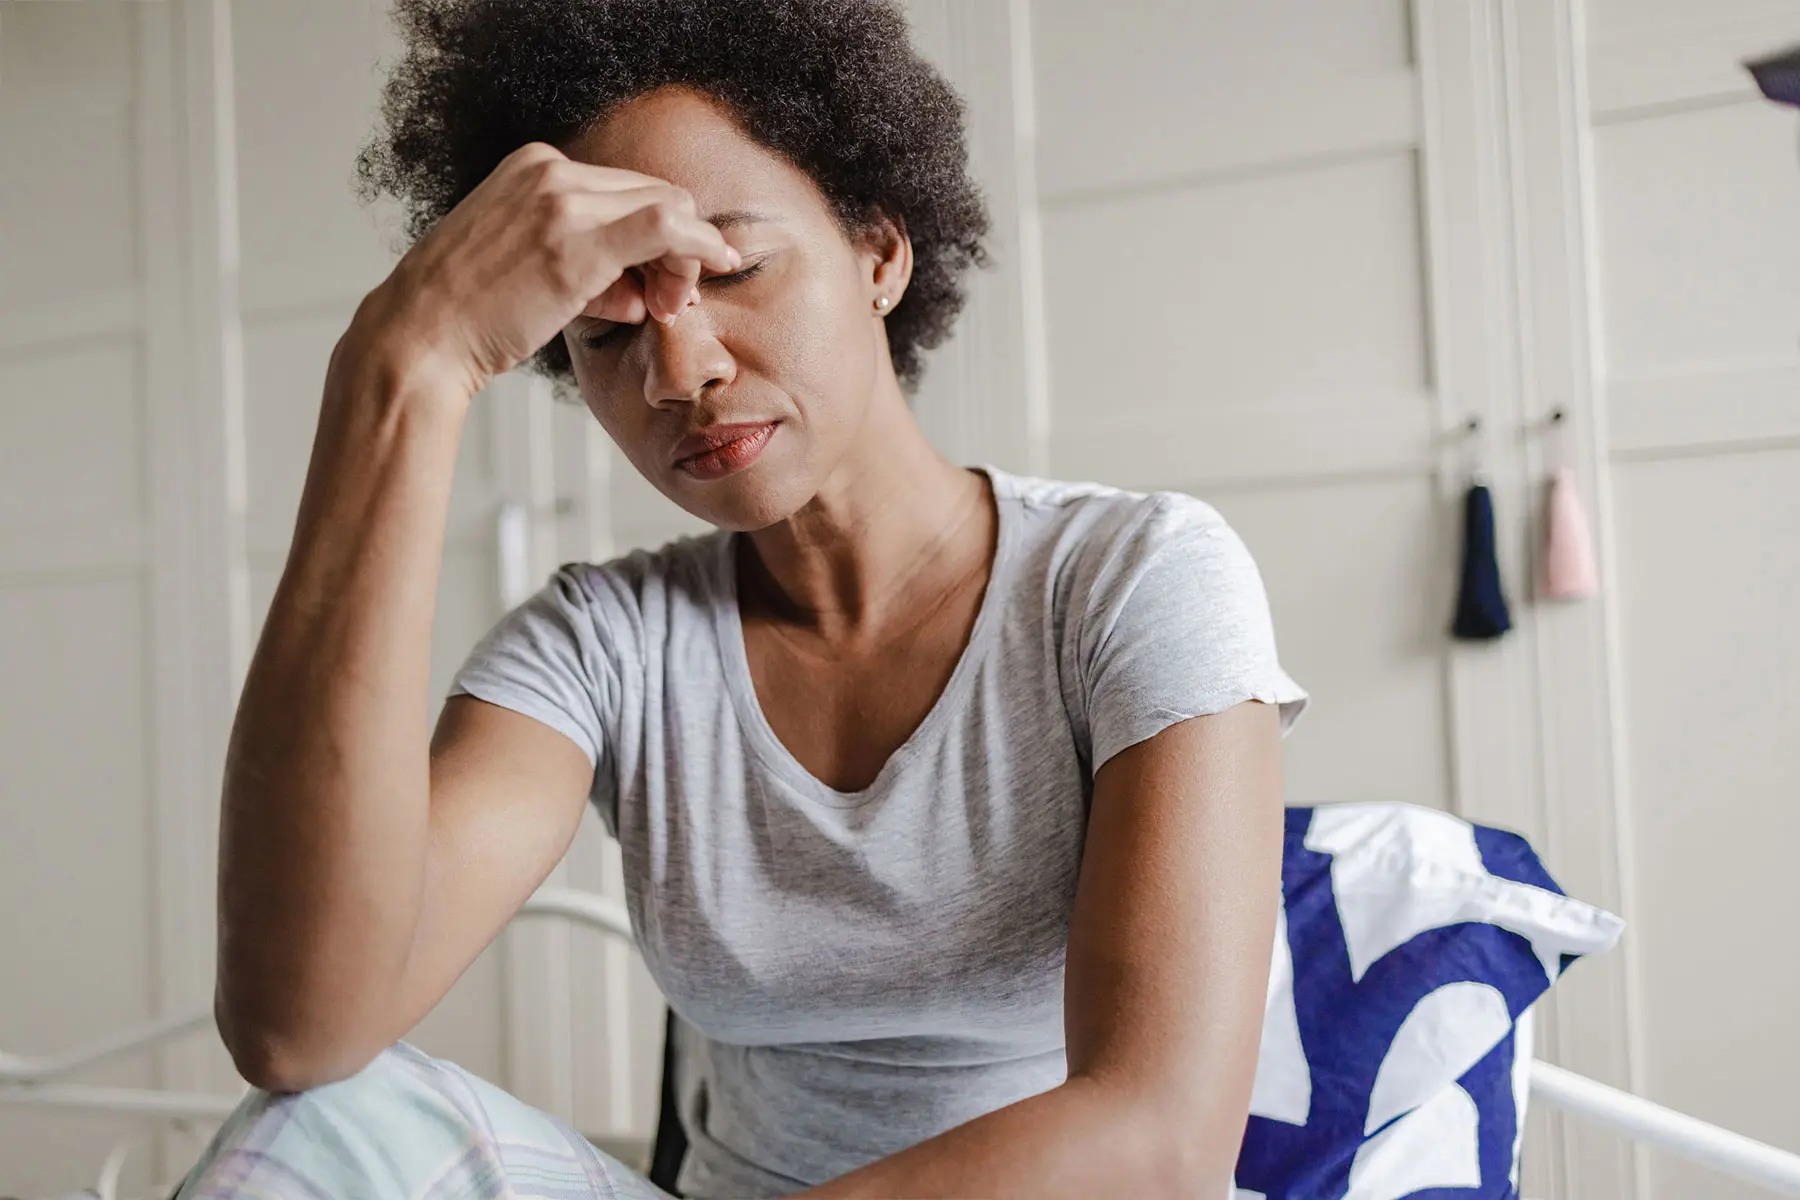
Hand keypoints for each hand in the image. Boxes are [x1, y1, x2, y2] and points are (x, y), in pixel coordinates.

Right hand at [355, 141, 740, 397]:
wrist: (419, 338)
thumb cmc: (466, 316)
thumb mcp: (525, 268)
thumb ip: (584, 265)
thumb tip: (639, 288)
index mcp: (533, 168)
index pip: (624, 190)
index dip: (656, 237)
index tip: (657, 283)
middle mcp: (550, 171)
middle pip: (653, 193)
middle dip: (678, 247)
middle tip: (671, 300)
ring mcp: (562, 201)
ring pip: (668, 207)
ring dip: (684, 258)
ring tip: (664, 306)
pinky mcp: (577, 241)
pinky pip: (666, 225)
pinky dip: (701, 245)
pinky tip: (717, 264)